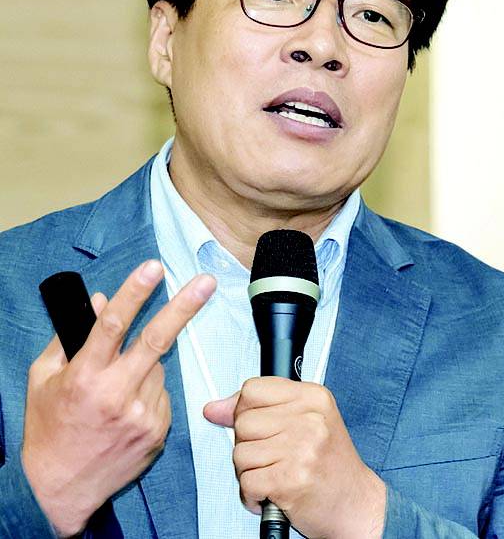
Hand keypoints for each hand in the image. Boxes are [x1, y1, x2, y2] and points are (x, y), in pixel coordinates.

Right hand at [22, 260, 215, 536]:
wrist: (61, 489)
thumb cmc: (49, 427)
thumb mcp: (44, 378)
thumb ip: (72, 337)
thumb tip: (103, 300)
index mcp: (84, 377)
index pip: (113, 325)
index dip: (135, 293)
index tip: (153, 268)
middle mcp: (116, 395)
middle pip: (157, 340)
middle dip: (184, 307)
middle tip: (206, 282)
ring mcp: (142, 415)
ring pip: (157, 368)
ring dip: (144, 365)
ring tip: (116, 391)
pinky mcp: (158, 430)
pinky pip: (162, 393)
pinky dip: (149, 391)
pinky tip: (127, 410)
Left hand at [204, 378, 385, 538]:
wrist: (356, 503)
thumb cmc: (330, 463)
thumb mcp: (305, 420)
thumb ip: (261, 408)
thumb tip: (214, 408)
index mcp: (313, 397)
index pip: (252, 389)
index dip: (245, 410)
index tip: (258, 426)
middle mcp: (309, 419)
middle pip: (242, 422)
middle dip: (248, 444)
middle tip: (271, 456)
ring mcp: (301, 449)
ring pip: (240, 453)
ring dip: (249, 472)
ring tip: (273, 474)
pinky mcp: (290, 480)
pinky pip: (246, 482)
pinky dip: (251, 494)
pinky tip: (271, 492)